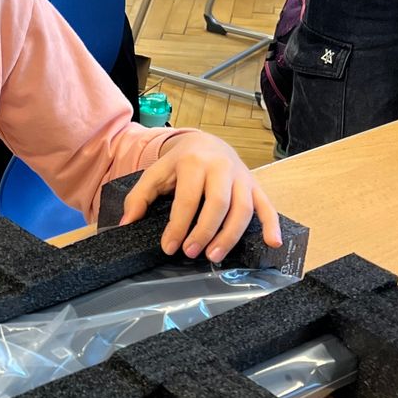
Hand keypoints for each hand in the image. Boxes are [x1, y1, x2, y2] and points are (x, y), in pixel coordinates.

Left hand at [119, 131, 281, 260]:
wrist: (206, 141)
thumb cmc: (179, 163)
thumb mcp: (155, 174)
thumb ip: (138, 198)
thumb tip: (125, 224)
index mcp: (194, 163)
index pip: (187, 199)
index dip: (178, 226)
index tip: (169, 247)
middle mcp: (221, 168)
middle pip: (218, 204)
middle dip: (205, 231)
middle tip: (191, 253)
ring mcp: (242, 177)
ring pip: (243, 208)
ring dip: (230, 235)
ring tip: (214, 256)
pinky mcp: (255, 186)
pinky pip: (267, 205)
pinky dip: (272, 224)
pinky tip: (272, 243)